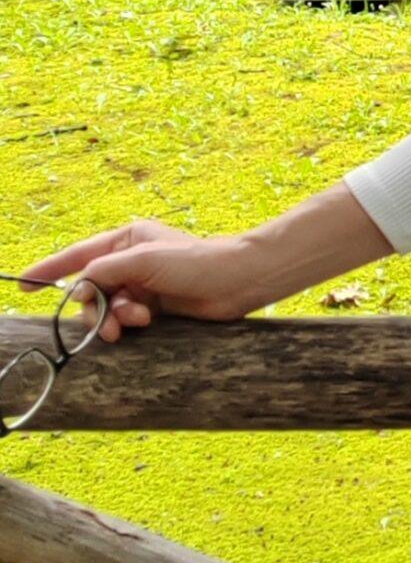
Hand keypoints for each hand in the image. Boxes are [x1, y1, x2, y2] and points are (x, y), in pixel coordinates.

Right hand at [13, 221, 267, 342]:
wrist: (236, 282)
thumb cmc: (194, 261)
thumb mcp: (142, 260)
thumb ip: (104, 271)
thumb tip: (80, 287)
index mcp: (126, 239)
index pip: (77, 255)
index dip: (48, 270)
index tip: (22, 285)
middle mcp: (130, 261)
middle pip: (89, 289)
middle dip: (93, 307)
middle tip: (106, 323)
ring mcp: (141, 285)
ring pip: (106, 307)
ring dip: (113, 317)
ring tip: (137, 320)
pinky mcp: (154, 306)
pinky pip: (124, 318)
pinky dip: (127, 323)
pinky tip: (144, 323)